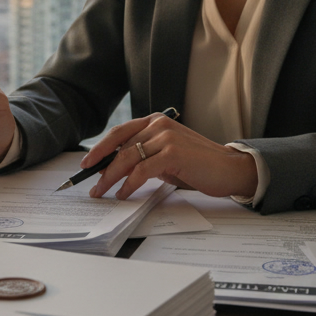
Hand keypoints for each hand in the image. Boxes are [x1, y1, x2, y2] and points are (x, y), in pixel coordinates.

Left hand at [81, 113, 258, 199]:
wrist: (229, 168)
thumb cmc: (198, 164)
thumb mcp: (166, 155)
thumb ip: (145, 155)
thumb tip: (115, 167)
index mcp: (155, 121)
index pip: (120, 132)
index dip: (100, 148)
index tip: (87, 163)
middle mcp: (158, 124)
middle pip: (120, 146)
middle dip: (102, 167)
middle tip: (91, 185)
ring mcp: (166, 137)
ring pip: (127, 158)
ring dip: (111, 178)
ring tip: (102, 192)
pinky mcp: (172, 153)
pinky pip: (142, 170)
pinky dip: (129, 184)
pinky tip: (123, 194)